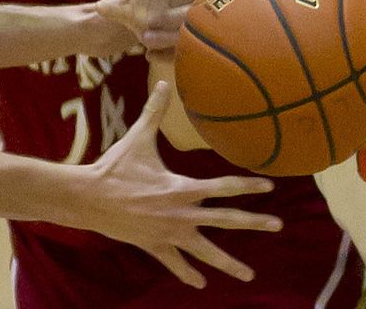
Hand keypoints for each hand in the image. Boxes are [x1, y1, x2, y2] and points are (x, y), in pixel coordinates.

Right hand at [85, 81, 280, 287]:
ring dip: (229, 264)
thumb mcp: (138, 138)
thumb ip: (154, 112)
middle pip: (226, 220)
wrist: (88, 198)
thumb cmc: (115, 167)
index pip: (223, 186)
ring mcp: (169, 233)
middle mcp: (181, 214)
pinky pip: (176, 263)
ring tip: (249, 275)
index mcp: (181, 188)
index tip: (271, 186)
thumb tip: (163, 82)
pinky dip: (188, 273)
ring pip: (206, 252)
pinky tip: (202, 283)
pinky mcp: (154, 246)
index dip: (248, 186)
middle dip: (254, 222)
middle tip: (278, 225)